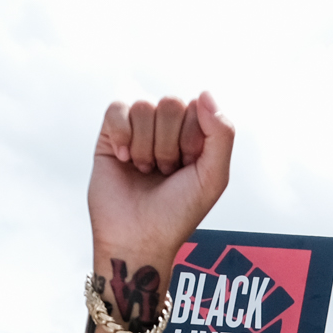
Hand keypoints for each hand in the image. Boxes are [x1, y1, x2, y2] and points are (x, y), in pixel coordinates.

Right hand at [88, 92, 233, 272]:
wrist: (138, 239)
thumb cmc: (178, 213)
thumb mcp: (214, 177)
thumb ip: (222, 134)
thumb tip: (204, 93)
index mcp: (194, 134)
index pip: (197, 107)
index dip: (192, 139)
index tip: (187, 167)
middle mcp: (166, 128)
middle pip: (170, 102)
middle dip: (168, 144)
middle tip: (164, 172)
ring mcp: (137, 130)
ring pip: (143, 106)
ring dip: (146, 146)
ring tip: (145, 170)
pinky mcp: (110, 135)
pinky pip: (116, 109)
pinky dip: (122, 135)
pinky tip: (124, 159)